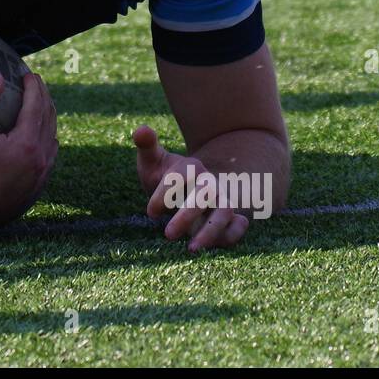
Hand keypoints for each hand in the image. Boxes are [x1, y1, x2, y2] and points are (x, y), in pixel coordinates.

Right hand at [0, 72, 57, 231]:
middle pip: (49, 120)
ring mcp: (39, 177)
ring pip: (52, 140)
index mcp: (27, 143)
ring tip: (38, 107)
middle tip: (35, 84)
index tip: (27, 73)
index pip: (37, 106)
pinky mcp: (34, 190)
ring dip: (48, 120)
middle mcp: (40, 160)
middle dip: (44, 98)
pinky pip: (48, 160)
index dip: (34, 86)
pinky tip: (36, 141)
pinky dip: (45, 142)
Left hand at [133, 125, 248, 252]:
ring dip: (210, 231)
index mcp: (190, 167)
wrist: (184, 189)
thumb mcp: (152, 161)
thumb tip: (140, 130)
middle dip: (186, 216)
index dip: (163, 195)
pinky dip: (232, 235)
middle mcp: (208, 182)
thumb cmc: (164, 175)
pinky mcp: (229, 218)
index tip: (150, 213)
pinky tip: (214, 246)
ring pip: (224, 212)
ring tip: (191, 249)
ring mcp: (221, 200)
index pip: (179, 178)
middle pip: (205, 195)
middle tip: (167, 235)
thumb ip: (147, 146)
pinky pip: (239, 225)